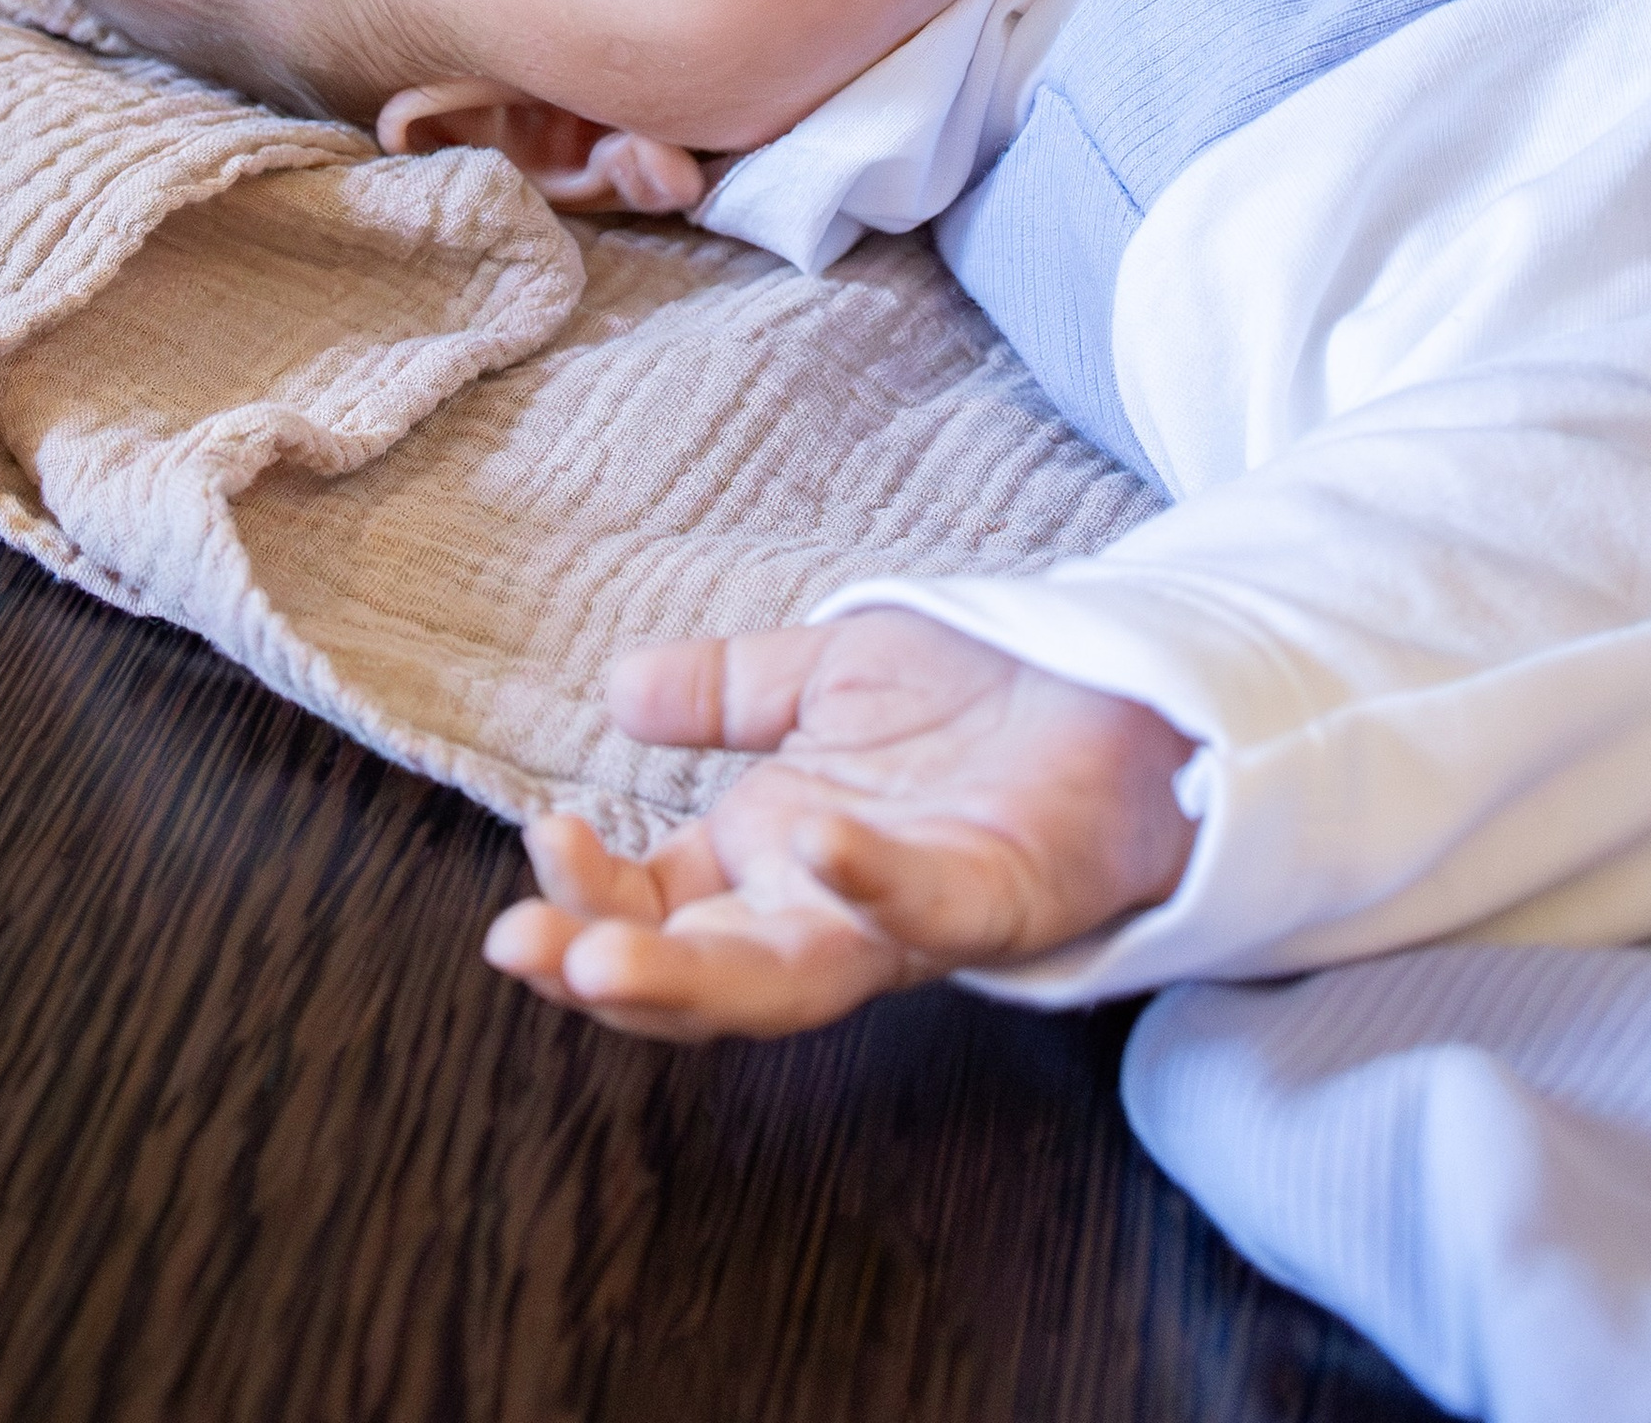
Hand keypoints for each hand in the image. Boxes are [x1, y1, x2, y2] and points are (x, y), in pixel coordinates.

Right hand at [483, 608, 1195, 1042]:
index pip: (657, 908)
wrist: (1125, 681)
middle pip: (705, 975)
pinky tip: (810, 844)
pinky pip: (927, 908)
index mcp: (776, 862)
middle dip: (608, 973)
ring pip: (795, 980)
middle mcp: (830, 907)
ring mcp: (910, 909)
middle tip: (526, 947)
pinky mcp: (999, 891)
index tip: (540, 838)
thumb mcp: (829, 671)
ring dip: (697, 978)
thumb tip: (617, 690)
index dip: (589, 890)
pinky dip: (869, 884)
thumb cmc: (982, 690)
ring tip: (609, 956)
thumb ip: (729, 692)